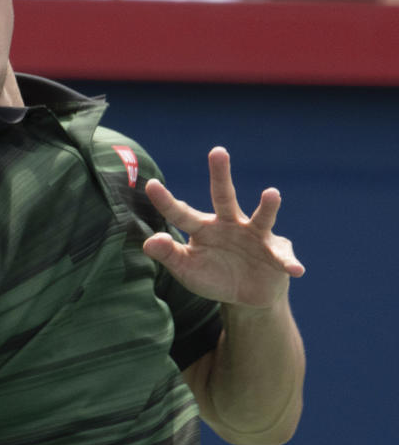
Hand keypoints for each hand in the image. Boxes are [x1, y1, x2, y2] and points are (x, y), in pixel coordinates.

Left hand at [143, 147, 304, 308]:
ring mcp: (255, 236)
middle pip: (224, 196)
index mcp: (203, 228)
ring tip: (271, 193)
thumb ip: (169, 255)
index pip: (181, 213)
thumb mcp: (186, 269)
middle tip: (217, 151)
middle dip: (220, 175)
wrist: (247, 294)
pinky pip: (283, 258)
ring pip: (261, 217)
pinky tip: (296, 270)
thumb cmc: (213, 276)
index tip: (151, 184)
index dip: (166, 201)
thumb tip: (149, 241)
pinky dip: (289, 264)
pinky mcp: (276, 253)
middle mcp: (229, 224)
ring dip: (267, 206)